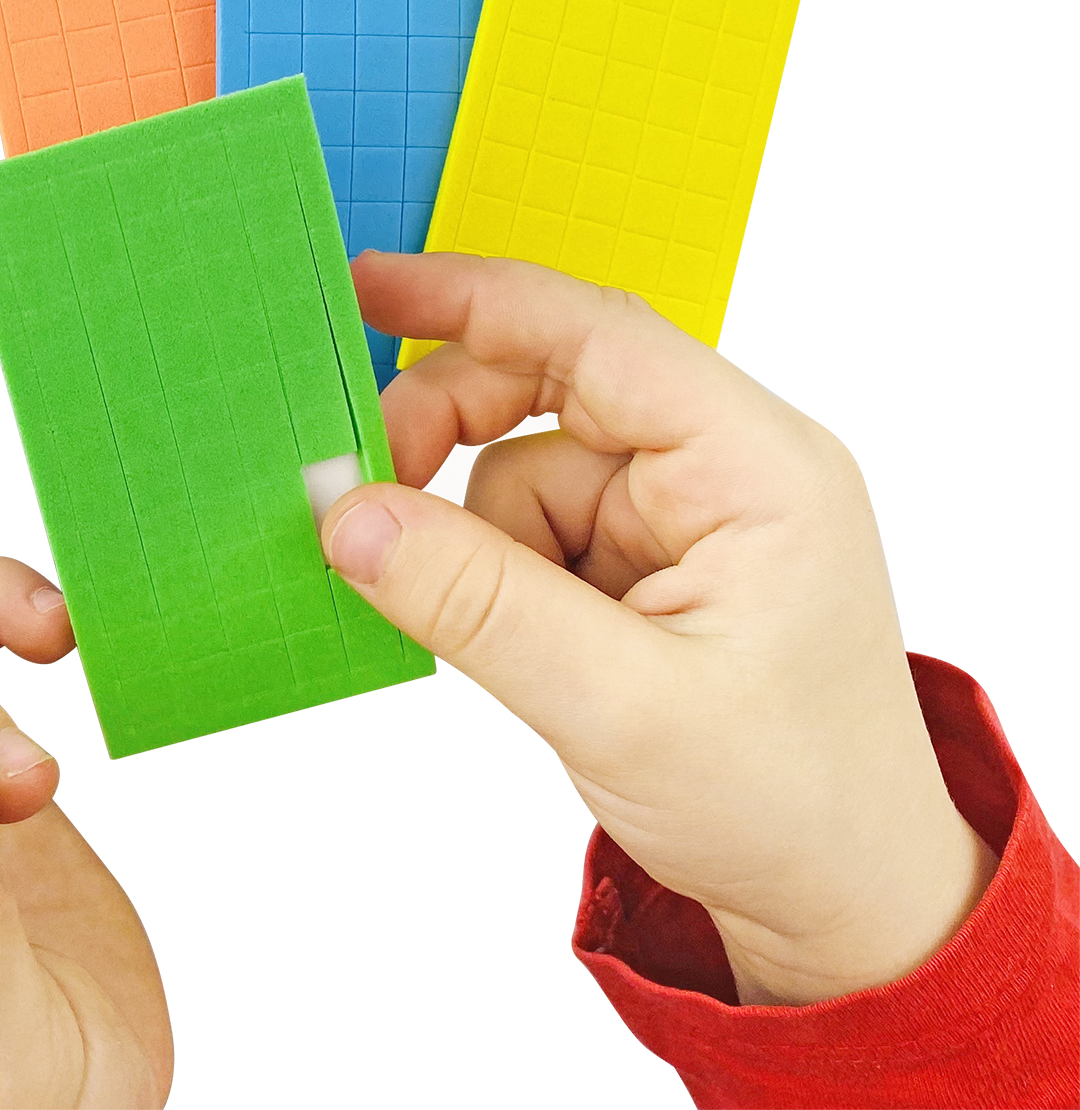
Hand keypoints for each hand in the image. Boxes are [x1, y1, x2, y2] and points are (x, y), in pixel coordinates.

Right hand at [326, 252, 995, 1006]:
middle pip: (550, 388)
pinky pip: (532, 528)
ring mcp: (684, 512)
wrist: (841, 898)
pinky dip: (499, 576)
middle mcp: (724, 464)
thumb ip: (471, 600)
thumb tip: (344, 514)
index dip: (475, 299)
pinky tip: (536, 649)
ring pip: (523, 471)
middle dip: (452, 438)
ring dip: (484, 547)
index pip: (598, 336)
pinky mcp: (649, 557)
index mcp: (755, 465)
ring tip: (525, 649)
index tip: (369, 287)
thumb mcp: (615, 704)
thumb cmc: (784, 804)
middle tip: (369, 502)